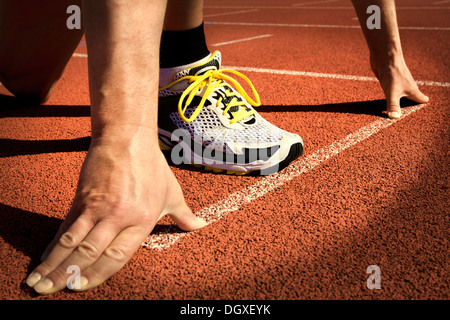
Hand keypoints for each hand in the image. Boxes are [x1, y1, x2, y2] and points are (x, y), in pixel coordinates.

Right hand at [25, 131, 206, 293]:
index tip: (82, 287)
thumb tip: (201, 226)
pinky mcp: (82, 197)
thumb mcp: (172, 192)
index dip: (99, 273)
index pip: (119, 255)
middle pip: (91, 253)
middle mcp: (119, 216)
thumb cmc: (152, 166)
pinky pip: (66, 225)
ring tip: (39, 282)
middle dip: (70, 275)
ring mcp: (98, 207)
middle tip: (53, 291)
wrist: (127, 138)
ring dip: (55, 265)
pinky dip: (54, 244)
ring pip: (73, 242)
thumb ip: (184, 215)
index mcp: (142, 220)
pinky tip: (45, 256)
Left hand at [371, 55, 428, 118]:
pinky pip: (392, 91)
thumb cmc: (392, 72)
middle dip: (413, 105)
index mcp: (412, 90)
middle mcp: (407, 87)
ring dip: (401, 101)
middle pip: (413, 97)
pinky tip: (386, 99)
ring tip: (400, 109)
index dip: (423, 105)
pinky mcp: (389, 81)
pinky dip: (392, 97)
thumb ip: (393, 105)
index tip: (425, 113)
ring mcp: (398, 83)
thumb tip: (394, 117)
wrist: (384, 56)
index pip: (422, 99)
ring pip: (402, 94)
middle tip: (413, 114)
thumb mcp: (392, 92)